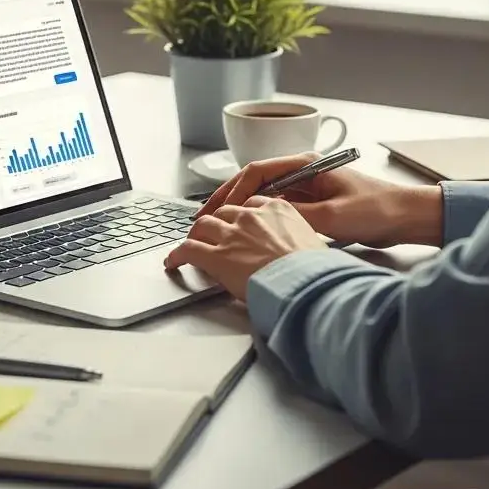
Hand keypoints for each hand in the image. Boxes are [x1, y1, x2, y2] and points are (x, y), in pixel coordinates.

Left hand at [163, 196, 326, 299]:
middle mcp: (252, 216)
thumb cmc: (316, 271)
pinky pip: (189, 250)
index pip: (252, 204)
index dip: (242, 215)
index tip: (238, 223)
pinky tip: (173, 262)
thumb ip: (296, 237)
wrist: (308, 284)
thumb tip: (295, 249)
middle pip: (225, 211)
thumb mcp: (312, 242)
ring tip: (191, 244)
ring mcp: (232, 234)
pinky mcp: (217, 256)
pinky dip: (177, 255)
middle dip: (218, 222)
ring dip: (196, 234)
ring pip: (204, 225)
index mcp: (278, 209)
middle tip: (212, 233)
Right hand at [194, 152, 443, 248]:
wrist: (407, 217)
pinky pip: (276, 209)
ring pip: (262, 197)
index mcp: (306, 164)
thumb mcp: (332, 217)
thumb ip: (296, 216)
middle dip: (227, 199)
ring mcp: (307, 188)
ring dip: (240, 210)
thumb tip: (261, 221)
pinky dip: (258, 219)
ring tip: (218, 227)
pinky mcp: (313, 205)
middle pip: (255, 182)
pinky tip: (246, 233)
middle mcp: (303, 172)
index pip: (257, 171)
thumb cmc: (376, 209)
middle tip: (204, 218)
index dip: (233, 191)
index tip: (217, 210)